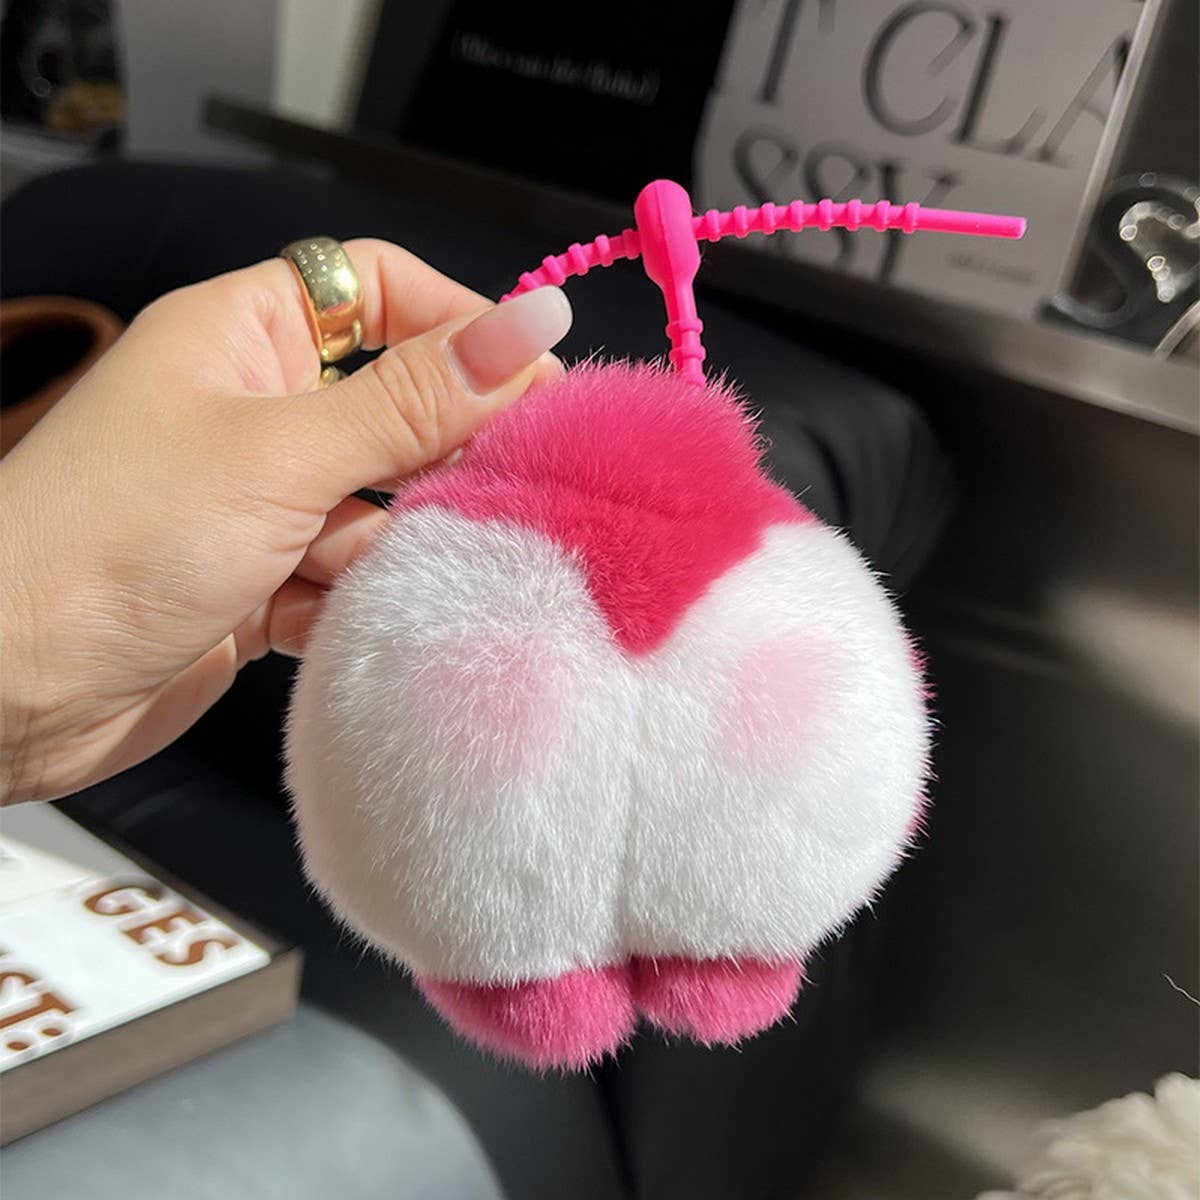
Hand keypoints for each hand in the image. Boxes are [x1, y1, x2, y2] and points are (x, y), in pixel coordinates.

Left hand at [0, 240, 572, 802]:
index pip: (381, 290)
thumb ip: (415, 400)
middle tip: (508, 488)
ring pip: (380, 503)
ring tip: (405, 569)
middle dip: (443, 451)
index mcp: (246, 336)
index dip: (461, 326)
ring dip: (399, 541)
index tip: (535, 384)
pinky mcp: (263, 583)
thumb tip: (535, 325)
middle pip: (394, 403)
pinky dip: (359, 599)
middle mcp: (257, 409)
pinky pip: (348, 577)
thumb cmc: (114, 537)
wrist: (6, 689)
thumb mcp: (282, 453)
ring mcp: (261, 501)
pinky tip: (346, 617)